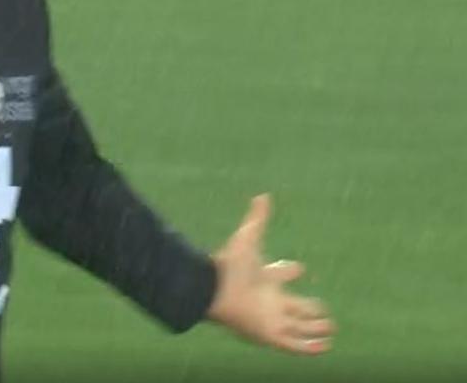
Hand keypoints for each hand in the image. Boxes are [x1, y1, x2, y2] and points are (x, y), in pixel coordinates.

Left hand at [207, 194, 335, 354]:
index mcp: (264, 278)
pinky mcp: (272, 336)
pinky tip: (325, 346)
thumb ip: (257, 218)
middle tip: (323, 310)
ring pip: (299, 327)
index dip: (289, 270)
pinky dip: (310, 347)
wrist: (213, 290)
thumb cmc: (229, 265)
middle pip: (294, 306)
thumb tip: (262, 195)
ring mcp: (272, 320)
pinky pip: (295, 346)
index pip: (281, 273)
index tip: (299, 267)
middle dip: (310, 308)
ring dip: (314, 329)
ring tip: (330, 329)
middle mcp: (269, 300)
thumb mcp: (248, 239)